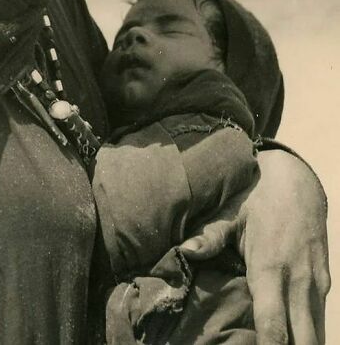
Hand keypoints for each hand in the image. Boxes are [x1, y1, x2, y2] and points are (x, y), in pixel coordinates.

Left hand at [179, 149, 329, 343]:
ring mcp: (316, 285)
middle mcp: (298, 282)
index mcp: (270, 269)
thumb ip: (210, 238)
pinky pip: (320, 321)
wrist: (296, 181)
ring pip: (316, 335)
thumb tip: (184, 252)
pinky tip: (291, 340)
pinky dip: (308, 336)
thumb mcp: (230, 215)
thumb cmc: (256, 198)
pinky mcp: (325, 284)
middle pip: (303, 341)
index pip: (273, 327)